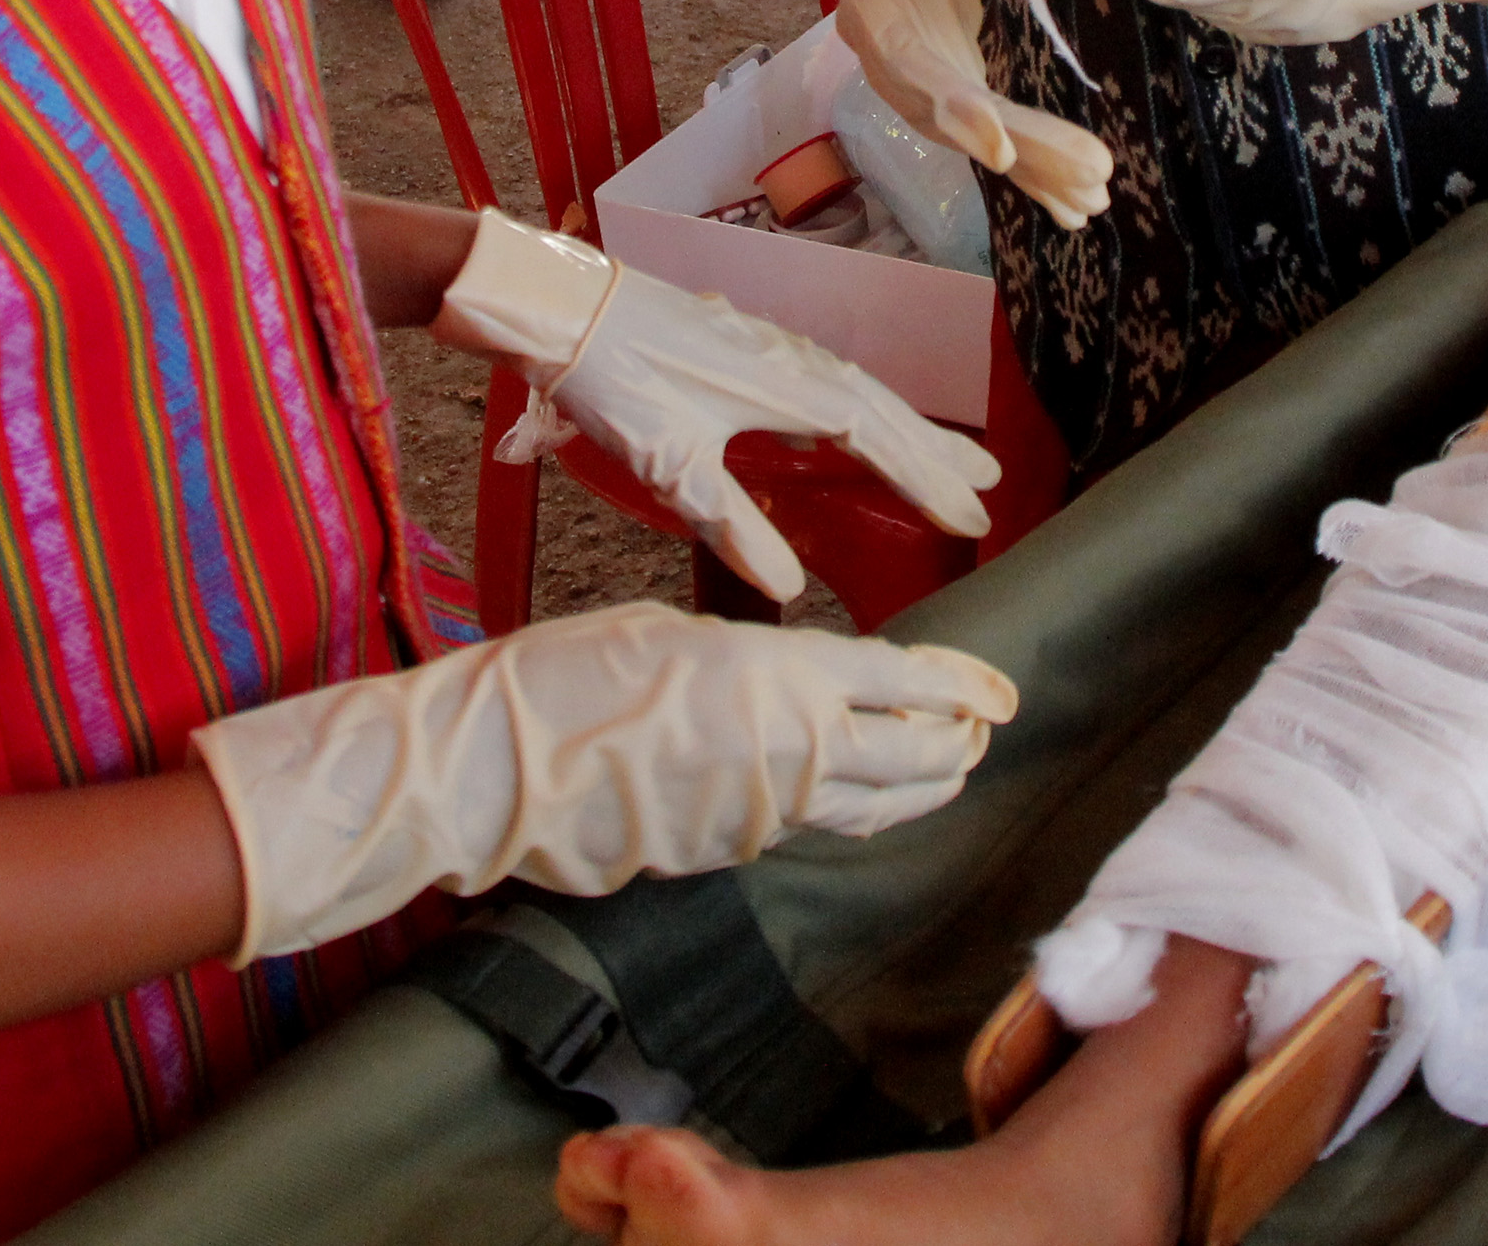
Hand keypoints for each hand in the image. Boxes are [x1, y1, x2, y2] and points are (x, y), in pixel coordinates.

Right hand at [187, 603, 1015, 960]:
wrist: (489, 771)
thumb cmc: (564, 679)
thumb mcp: (668, 633)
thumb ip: (745, 661)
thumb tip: (780, 684)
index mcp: (779, 680)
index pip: (899, 687)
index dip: (958, 692)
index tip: (998, 696)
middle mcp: (784, 755)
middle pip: (904, 761)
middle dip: (950, 748)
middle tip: (978, 736)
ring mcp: (754, 816)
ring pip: (860, 808)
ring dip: (909, 791)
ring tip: (942, 774)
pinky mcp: (718, 854)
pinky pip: (796, 828)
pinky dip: (834, 811)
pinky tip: (838, 798)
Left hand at [434, 208, 997, 602]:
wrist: (565, 308)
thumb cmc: (618, 383)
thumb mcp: (672, 466)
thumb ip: (735, 527)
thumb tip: (791, 589)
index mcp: (791, 388)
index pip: (880, 440)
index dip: (929, 483)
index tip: (972, 519)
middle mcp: (795, 361)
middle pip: (885, 410)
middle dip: (938, 452)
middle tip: (993, 486)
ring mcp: (773, 346)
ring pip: (860, 389)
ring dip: (908, 426)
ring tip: (950, 457)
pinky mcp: (747, 342)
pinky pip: (829, 378)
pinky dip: (862, 406)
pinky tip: (852, 424)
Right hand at [812, 0, 1116, 228]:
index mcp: (875, 16)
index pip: (910, 69)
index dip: (949, 108)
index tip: (994, 141)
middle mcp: (902, 65)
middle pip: (958, 119)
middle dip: (1022, 151)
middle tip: (1092, 175)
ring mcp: (936, 80)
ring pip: (987, 136)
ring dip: (1040, 170)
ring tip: (1096, 196)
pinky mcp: (966, 84)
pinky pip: (1002, 139)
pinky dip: (1039, 173)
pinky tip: (1081, 205)